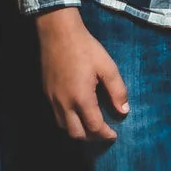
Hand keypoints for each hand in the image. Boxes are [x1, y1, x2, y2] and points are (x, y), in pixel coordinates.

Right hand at [37, 6, 129, 144]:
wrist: (58, 33)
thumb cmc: (85, 48)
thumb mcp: (107, 66)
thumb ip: (117, 90)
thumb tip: (124, 110)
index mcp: (81, 98)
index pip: (94, 127)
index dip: (106, 134)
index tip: (114, 134)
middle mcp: (64, 103)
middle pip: (77, 134)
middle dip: (92, 137)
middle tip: (103, 132)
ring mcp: (53, 99)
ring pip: (64, 127)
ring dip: (78, 131)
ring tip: (90, 125)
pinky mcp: (47, 93)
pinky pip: (56, 116)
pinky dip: (68, 122)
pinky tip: (77, 113)